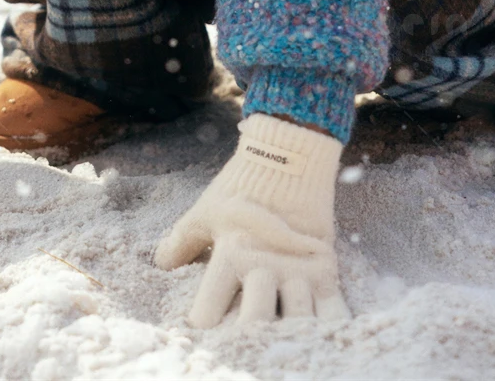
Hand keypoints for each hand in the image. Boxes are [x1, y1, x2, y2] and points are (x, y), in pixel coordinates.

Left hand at [155, 113, 348, 326]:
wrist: (290, 153)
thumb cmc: (242, 184)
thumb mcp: (205, 211)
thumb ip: (182, 242)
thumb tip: (161, 264)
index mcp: (229, 254)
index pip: (209, 309)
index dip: (204, 327)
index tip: (202, 332)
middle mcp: (263, 266)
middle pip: (255, 323)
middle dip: (247, 337)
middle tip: (243, 341)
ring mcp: (297, 269)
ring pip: (297, 322)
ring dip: (288, 335)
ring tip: (280, 340)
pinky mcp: (326, 268)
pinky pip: (333, 311)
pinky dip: (328, 327)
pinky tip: (320, 334)